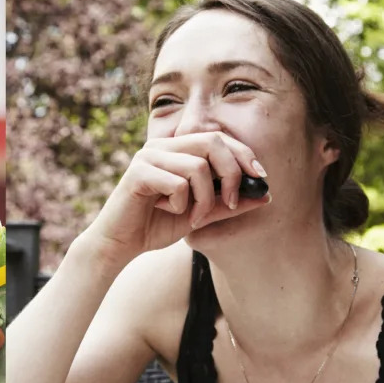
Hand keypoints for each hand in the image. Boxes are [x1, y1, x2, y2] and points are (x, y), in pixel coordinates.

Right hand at [82, 132, 270, 266]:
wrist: (119, 244)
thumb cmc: (155, 226)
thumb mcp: (200, 214)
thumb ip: (228, 203)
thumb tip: (265, 195)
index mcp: (175, 149)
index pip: (218, 138)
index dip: (243, 154)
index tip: (261, 178)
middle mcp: (161, 146)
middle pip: (212, 141)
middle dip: (231, 174)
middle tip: (232, 202)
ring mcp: (147, 157)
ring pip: (197, 166)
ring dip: (204, 199)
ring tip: (194, 217)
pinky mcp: (138, 174)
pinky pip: (178, 183)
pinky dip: (181, 204)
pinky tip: (169, 211)